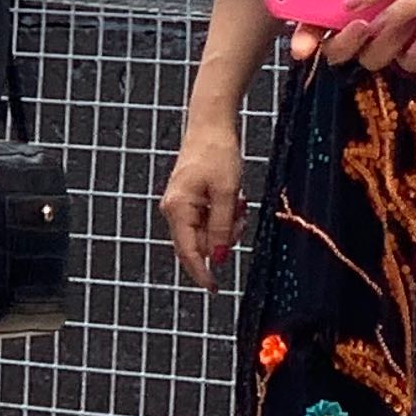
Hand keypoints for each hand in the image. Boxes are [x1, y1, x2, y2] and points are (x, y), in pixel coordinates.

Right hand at [163, 114, 244, 282]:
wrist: (211, 126)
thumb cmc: (217, 154)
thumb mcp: (228, 193)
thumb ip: (222, 227)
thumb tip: (217, 257)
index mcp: (178, 209)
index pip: (188, 252)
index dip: (201, 273)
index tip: (214, 289)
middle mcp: (174, 210)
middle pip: (199, 244)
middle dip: (224, 237)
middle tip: (241, 215)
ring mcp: (180, 206)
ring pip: (207, 233)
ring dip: (227, 225)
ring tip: (239, 201)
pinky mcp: (189, 200)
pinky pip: (208, 220)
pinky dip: (224, 215)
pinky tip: (234, 198)